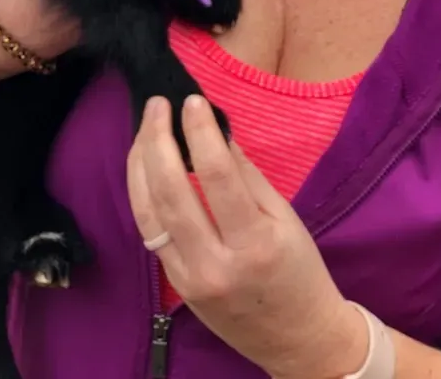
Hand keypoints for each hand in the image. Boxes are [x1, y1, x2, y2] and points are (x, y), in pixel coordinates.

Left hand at [127, 95, 369, 378]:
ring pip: (149, 211)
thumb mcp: (286, 219)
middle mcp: (215, 263)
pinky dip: (142, 193)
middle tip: (158, 105)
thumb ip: (248, 176)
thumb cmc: (300, 272)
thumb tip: (217, 132)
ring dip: (141, 163)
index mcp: (254, 243)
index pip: (217, 175)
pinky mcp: (175, 284)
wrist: (298, 339)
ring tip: (145, 128)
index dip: (201, 132)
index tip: (192, 100)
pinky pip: (150, 231)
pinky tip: (144, 166)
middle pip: (172, 192)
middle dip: (158, 141)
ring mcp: (189, 277)